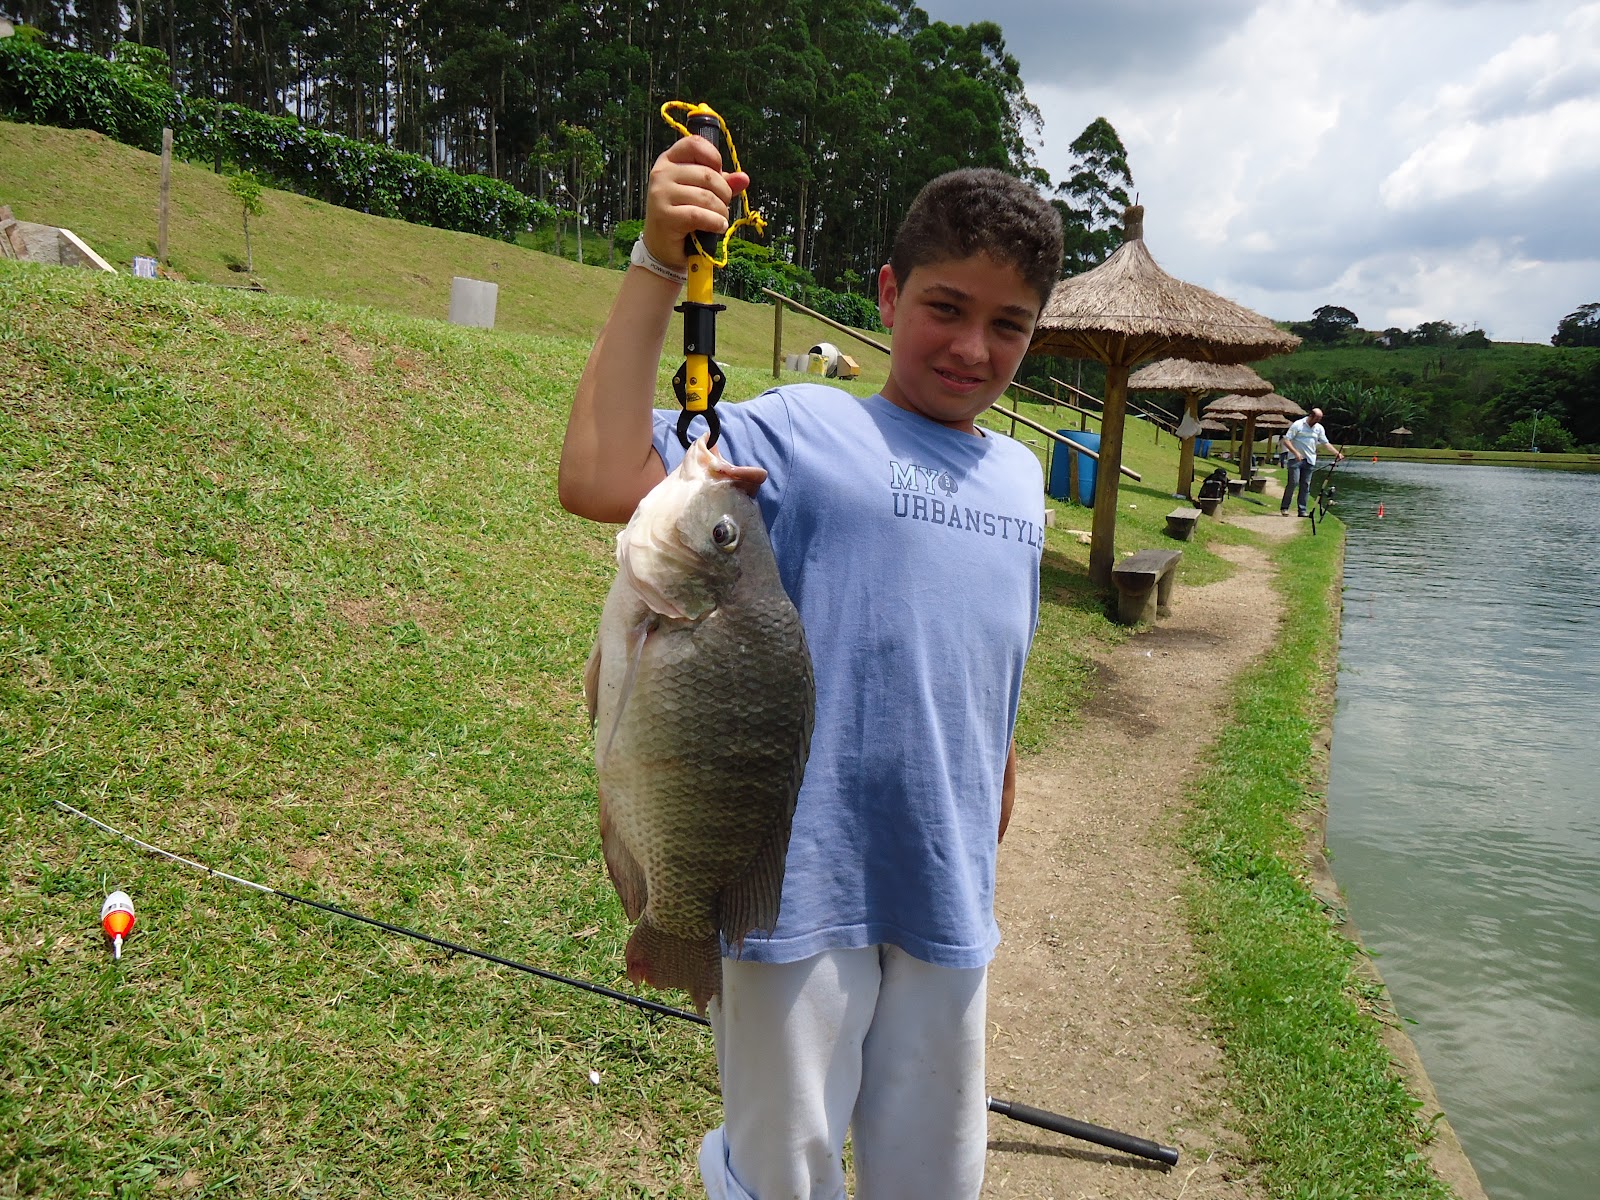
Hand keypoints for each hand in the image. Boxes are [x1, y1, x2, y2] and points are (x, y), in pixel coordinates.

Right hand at [643, 136, 749, 272]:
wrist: (662, 246)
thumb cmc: (682, 215)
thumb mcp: (702, 193)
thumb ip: (722, 182)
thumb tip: (744, 178)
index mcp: (669, 160)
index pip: (694, 144)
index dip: (714, 157)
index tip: (720, 173)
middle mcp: (661, 173)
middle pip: (707, 174)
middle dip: (723, 193)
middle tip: (723, 206)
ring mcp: (660, 193)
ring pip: (706, 196)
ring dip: (721, 211)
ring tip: (720, 219)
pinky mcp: (664, 215)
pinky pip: (699, 215)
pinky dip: (715, 222)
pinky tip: (718, 227)